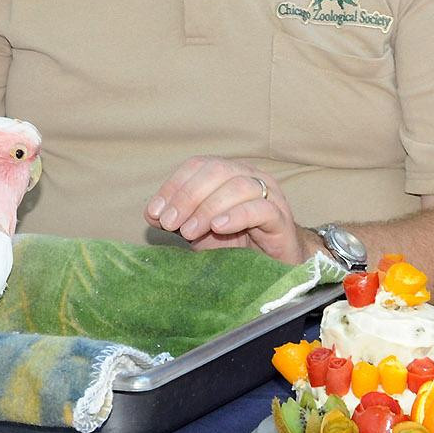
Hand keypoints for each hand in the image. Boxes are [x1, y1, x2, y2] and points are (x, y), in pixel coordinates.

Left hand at [145, 156, 302, 262]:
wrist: (275, 267)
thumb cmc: (236, 244)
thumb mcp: (200, 231)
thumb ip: (178, 219)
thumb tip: (152, 213)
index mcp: (228, 173)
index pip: (198, 165)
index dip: (174, 185)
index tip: (154, 212)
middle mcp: (249, 176)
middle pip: (216, 171)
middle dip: (187, 196)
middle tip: (170, 223)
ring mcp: (269, 194)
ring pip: (237, 186)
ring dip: (207, 208)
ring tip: (189, 231)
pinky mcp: (281, 218)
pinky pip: (260, 208)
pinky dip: (235, 215)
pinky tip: (218, 227)